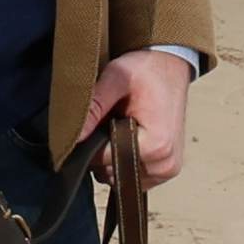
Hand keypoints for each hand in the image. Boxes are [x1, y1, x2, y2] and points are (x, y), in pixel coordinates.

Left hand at [88, 46, 194, 187]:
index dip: (89, 141)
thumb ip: (94, 106)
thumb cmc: (146, 70)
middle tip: (110, 118)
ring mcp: (167, 170)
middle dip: (101, 148)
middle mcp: (165, 164)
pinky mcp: (166, 171)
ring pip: (118, 177)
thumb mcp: (116, 78)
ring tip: (120, 126)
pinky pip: (131, 176)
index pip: (102, 160)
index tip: (96, 118)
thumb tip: (72, 138)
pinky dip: (123, 160)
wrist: (170, 66)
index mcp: (156, 145)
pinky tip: (129, 137)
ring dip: (111, 156)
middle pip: (109, 172)